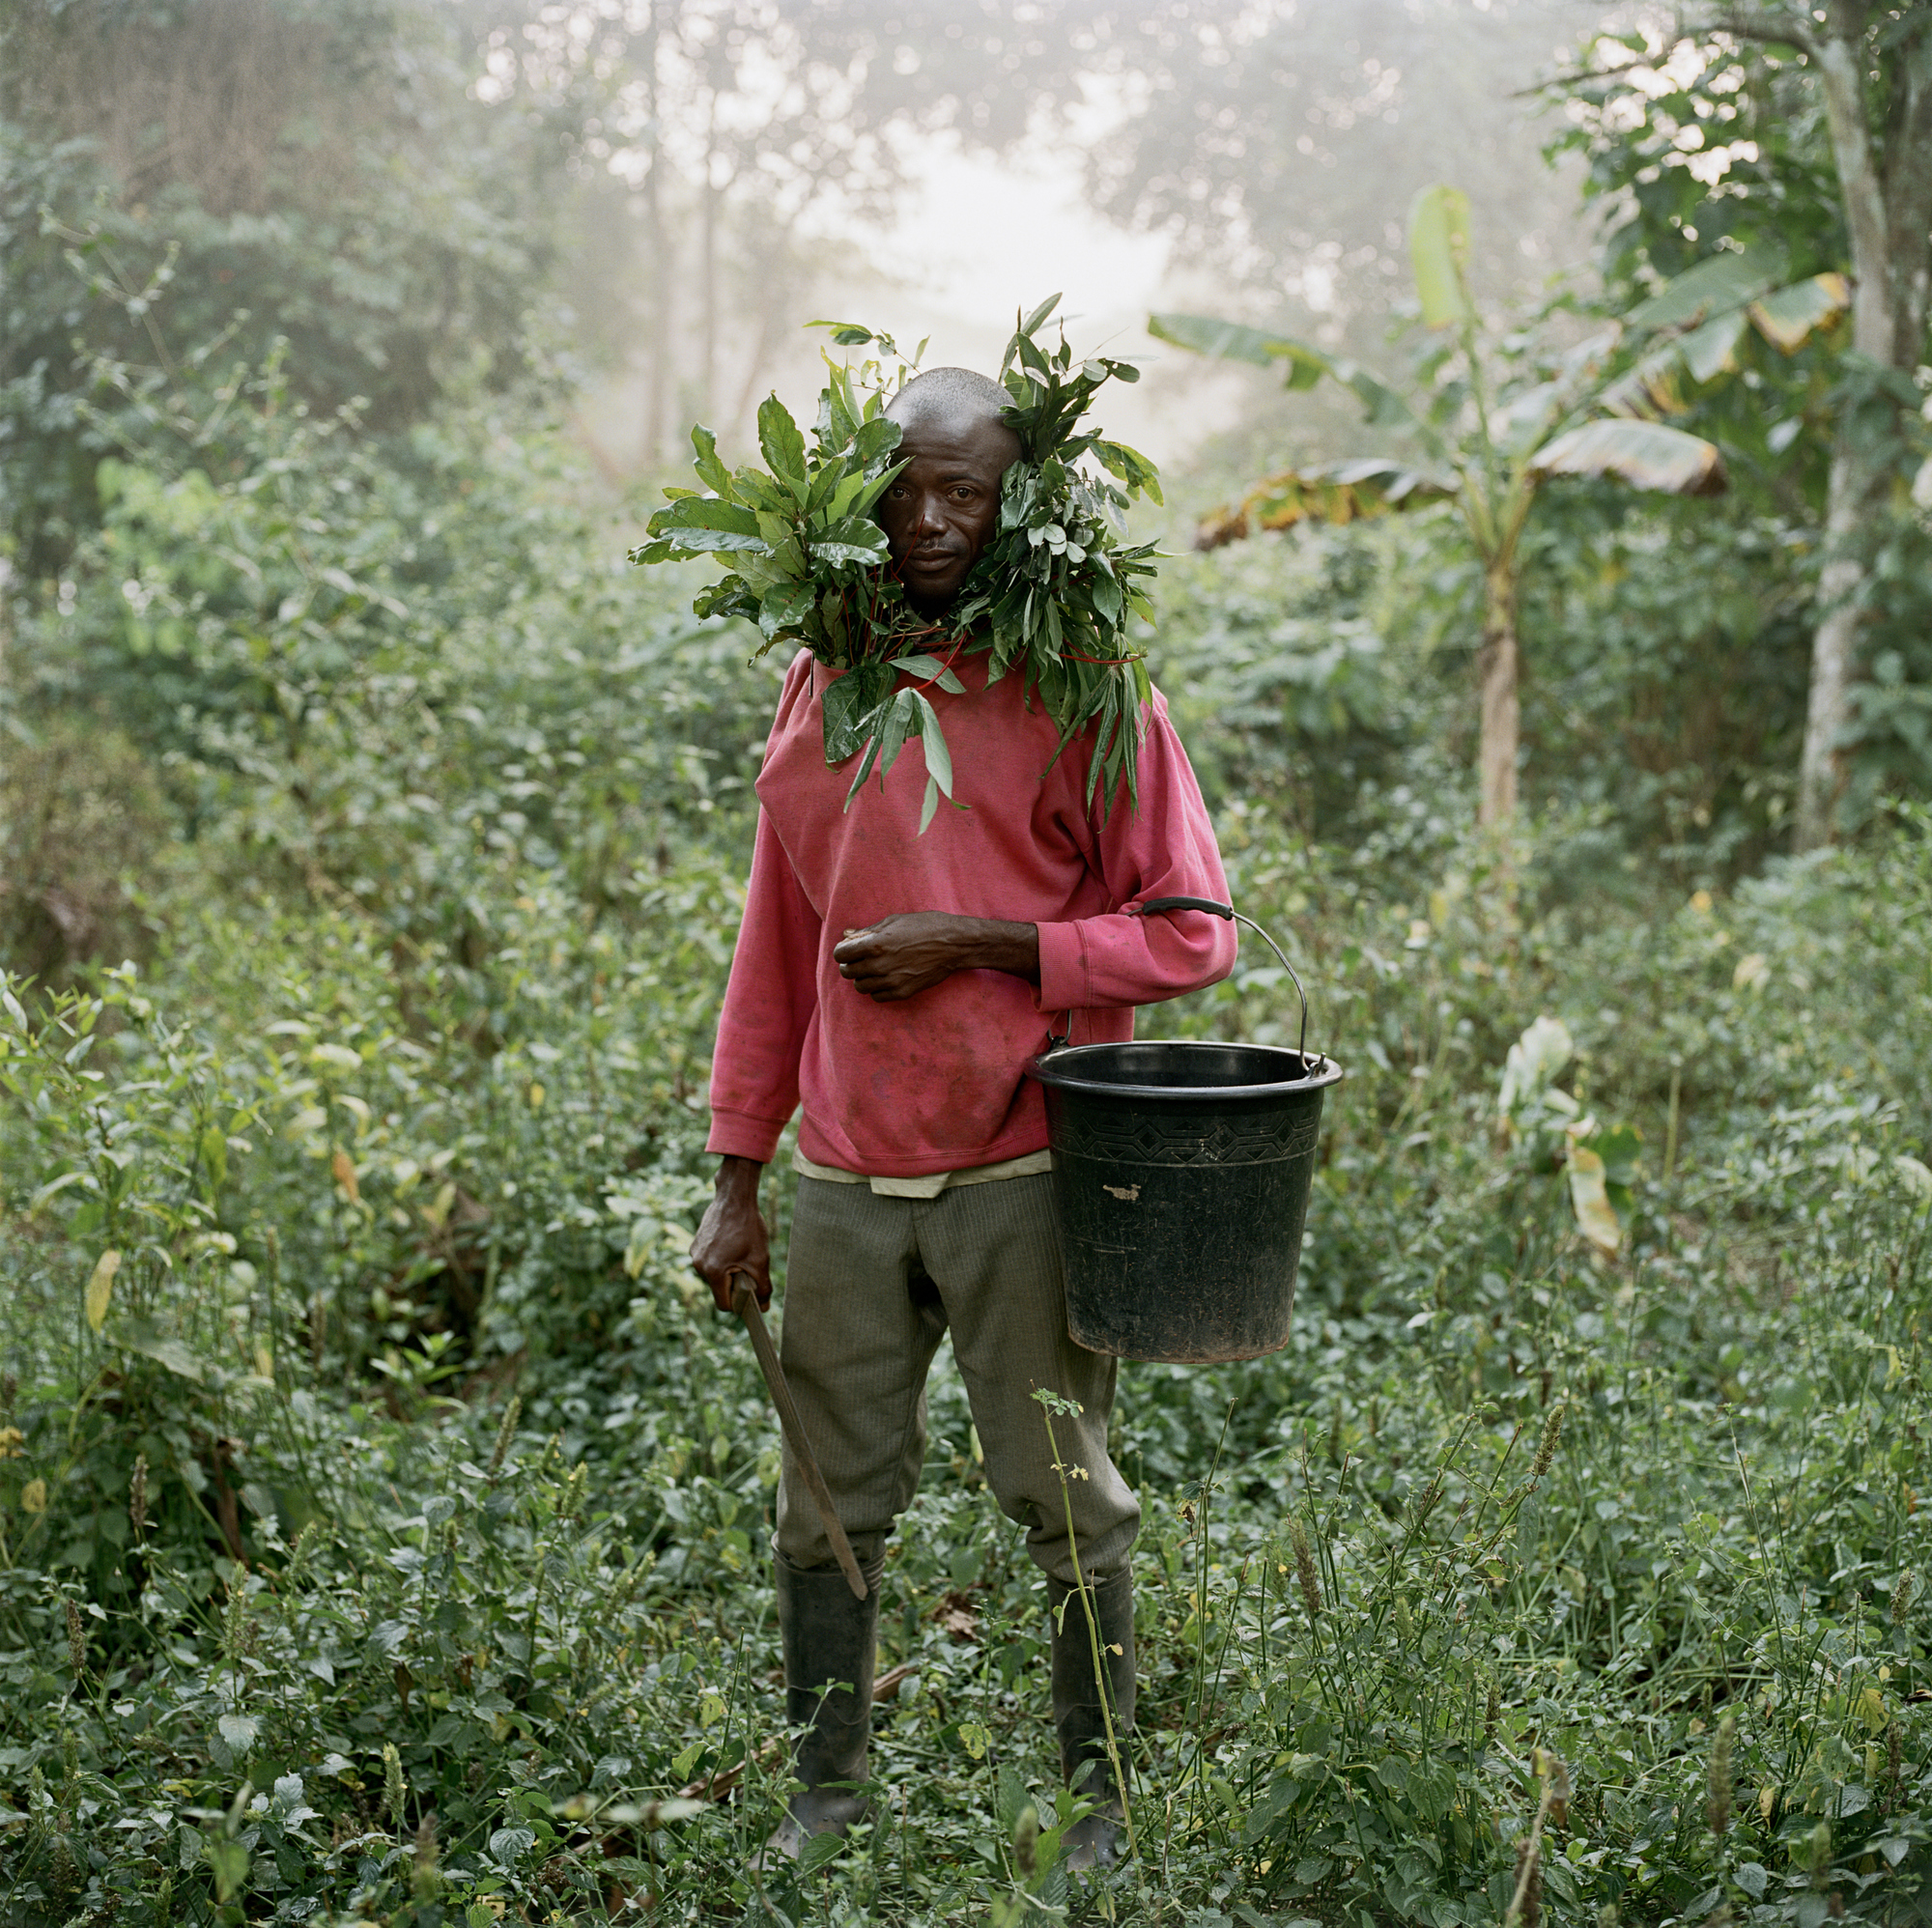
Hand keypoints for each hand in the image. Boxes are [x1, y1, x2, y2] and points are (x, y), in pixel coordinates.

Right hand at [689, 1155, 769, 1311]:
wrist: (734, 1197)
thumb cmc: (748, 1227)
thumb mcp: (760, 1260)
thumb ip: (762, 1287)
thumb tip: (764, 1307)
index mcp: (713, 1272)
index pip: (723, 1304)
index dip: (739, 1304)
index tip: (751, 1295)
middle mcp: (699, 1264)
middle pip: (719, 1289)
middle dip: (735, 1283)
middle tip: (749, 1266)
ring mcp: (695, 1253)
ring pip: (714, 1274)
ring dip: (728, 1270)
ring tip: (741, 1251)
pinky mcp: (696, 1243)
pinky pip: (710, 1260)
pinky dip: (722, 1257)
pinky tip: (733, 1243)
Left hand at [832, 912, 1039, 1001]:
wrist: (954, 944)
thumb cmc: (924, 926)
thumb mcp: (893, 922)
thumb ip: (867, 931)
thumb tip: (846, 935)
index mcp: (874, 944)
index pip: (840, 954)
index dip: (843, 951)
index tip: (850, 949)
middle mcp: (879, 965)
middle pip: (847, 972)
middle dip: (852, 964)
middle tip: (863, 958)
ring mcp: (891, 981)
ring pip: (860, 987)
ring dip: (864, 977)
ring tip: (877, 968)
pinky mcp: (902, 993)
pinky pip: (877, 997)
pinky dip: (878, 989)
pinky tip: (887, 978)